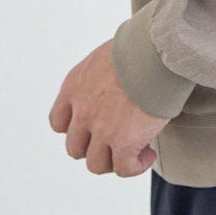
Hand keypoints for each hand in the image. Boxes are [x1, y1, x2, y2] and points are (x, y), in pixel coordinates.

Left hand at [49, 38, 169, 177]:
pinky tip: (148, 154)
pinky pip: (124, 168)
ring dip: (114, 160)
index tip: (93, 126)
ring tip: (134, 149)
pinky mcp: (124, 141)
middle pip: (75, 147)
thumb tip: (116, 85)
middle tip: (116, 140)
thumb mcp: (107, 56)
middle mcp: (82, 110)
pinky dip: (136, 166)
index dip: (76, 129)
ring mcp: (102, 128)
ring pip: (96, 164)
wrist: (157, 50)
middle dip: (95, 146)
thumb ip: (101, 76)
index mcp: (74, 86)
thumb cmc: (140, 46)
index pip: (58, 122)